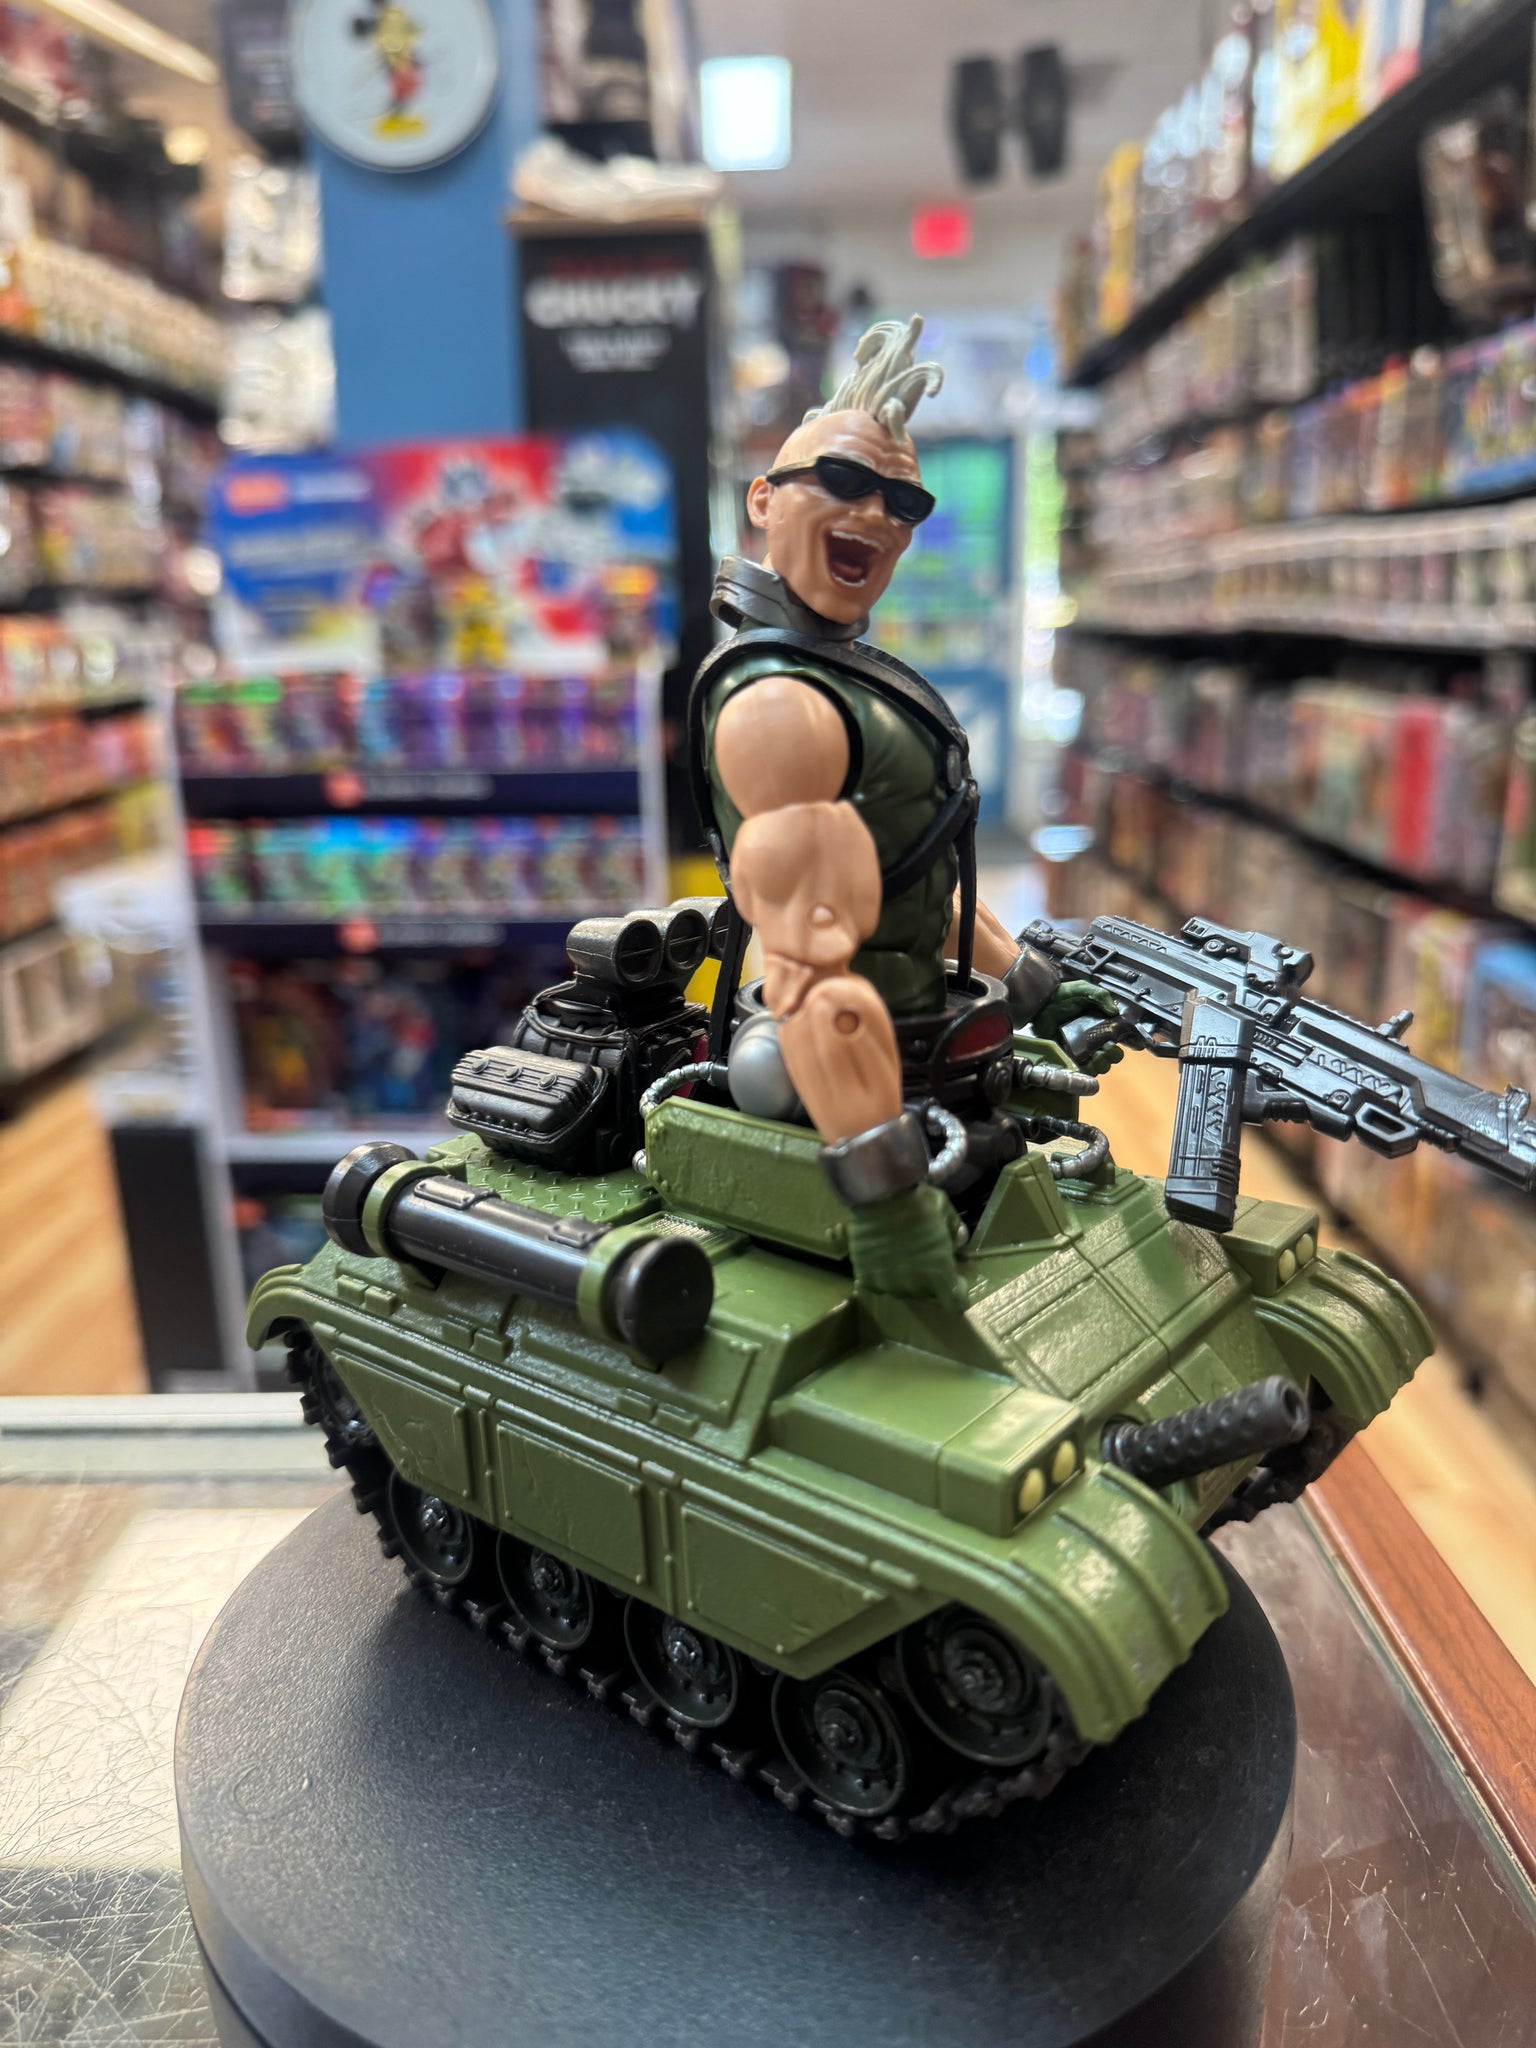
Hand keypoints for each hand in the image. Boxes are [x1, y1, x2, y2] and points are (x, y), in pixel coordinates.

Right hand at [844, 1184, 967, 1307]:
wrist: (878, 1196)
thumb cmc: (917, 1202)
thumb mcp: (944, 1209)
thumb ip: (954, 1230)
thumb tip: (959, 1242)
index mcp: (940, 1273)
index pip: (956, 1303)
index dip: (957, 1293)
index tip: (955, 1281)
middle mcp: (915, 1286)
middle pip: (927, 1293)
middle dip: (929, 1278)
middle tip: (923, 1256)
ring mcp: (889, 1284)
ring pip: (902, 1288)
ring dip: (904, 1277)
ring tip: (898, 1254)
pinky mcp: (867, 1278)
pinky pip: (878, 1283)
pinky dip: (880, 1273)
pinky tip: (879, 1256)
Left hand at [1032, 980, 1124, 1075]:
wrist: (1039, 1004)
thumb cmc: (1061, 995)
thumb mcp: (1083, 989)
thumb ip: (1101, 996)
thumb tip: (1114, 1011)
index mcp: (1101, 1022)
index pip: (1121, 1035)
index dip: (1130, 1041)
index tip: (1134, 1043)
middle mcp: (1094, 1037)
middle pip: (1113, 1054)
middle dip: (1114, 1054)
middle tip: (1108, 1047)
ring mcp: (1082, 1048)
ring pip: (1101, 1064)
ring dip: (1104, 1062)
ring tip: (1099, 1054)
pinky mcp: (1069, 1056)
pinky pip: (1084, 1069)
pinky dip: (1090, 1069)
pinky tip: (1090, 1061)